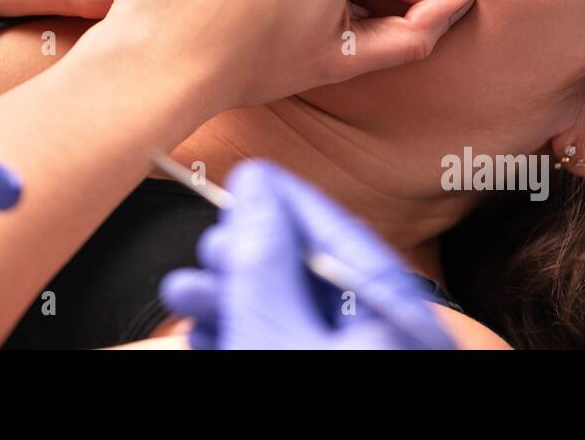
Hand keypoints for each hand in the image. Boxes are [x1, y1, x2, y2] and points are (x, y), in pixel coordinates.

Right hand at [160, 161, 455, 349]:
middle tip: (210, 244)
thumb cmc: (297, 406)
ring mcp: (356, 359)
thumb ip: (264, 256)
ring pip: (290, 311)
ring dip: (229, 297)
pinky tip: (202, 327)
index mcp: (399, 320)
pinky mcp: (327, 376)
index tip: (245, 177)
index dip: (287, 200)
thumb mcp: (270, 328)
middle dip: (247, 255)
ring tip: (184, 291)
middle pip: (313, 274)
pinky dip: (241, 331)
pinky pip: (285, 341)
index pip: (343, 236)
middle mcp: (387, 337)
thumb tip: (256, 186)